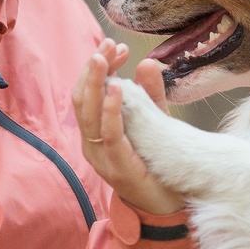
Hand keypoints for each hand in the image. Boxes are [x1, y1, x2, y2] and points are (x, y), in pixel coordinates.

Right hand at [73, 40, 183, 215]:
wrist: (167, 204)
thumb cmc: (156, 162)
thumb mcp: (154, 121)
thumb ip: (150, 94)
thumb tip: (147, 61)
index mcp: (95, 131)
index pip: (87, 92)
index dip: (95, 68)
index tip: (114, 46)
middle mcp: (91, 142)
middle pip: (82, 99)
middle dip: (92, 69)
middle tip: (104, 45)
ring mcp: (100, 155)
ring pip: (89, 114)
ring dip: (95, 83)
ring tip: (103, 58)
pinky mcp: (116, 166)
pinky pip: (109, 133)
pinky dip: (111, 109)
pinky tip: (117, 88)